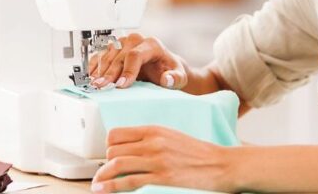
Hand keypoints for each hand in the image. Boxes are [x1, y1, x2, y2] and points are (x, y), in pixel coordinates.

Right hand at [88, 33, 186, 89]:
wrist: (165, 68)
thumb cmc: (171, 71)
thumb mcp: (179, 77)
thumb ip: (175, 78)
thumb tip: (167, 79)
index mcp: (152, 45)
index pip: (136, 55)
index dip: (127, 70)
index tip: (122, 85)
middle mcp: (136, 41)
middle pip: (119, 56)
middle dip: (110, 73)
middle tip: (103, 87)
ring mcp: (123, 43)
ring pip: (108, 55)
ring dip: (100, 70)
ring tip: (95, 85)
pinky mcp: (115, 49)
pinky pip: (101, 55)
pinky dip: (94, 66)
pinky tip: (90, 76)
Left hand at [91, 126, 234, 192]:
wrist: (221, 164)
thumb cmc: (198, 152)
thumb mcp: (172, 137)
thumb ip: (151, 140)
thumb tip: (131, 150)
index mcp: (155, 130)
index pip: (117, 134)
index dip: (108, 147)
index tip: (107, 157)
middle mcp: (153, 142)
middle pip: (113, 150)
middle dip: (105, 164)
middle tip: (105, 173)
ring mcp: (157, 159)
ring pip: (116, 164)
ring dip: (103, 176)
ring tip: (97, 185)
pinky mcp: (161, 177)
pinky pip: (129, 181)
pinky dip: (112, 187)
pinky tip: (103, 191)